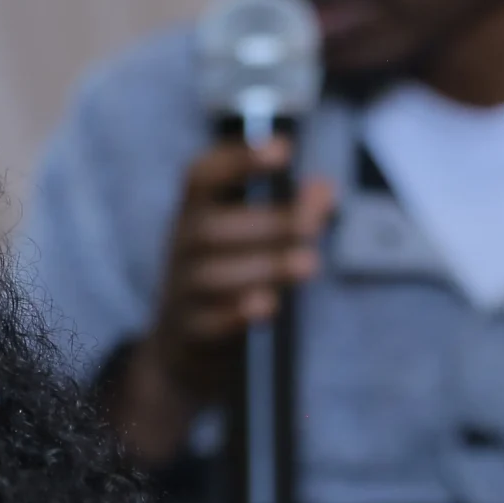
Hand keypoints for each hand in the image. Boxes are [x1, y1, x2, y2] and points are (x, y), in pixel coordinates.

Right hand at [113, 139, 334, 465]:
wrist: (180, 353)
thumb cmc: (225, 283)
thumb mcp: (247, 244)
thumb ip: (288, 214)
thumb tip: (324, 189)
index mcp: (193, 217)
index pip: (201, 178)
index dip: (238, 159)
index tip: (285, 149)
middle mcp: (181, 251)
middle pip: (210, 229)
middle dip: (266, 222)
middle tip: (313, 222)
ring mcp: (182, 294)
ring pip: (213, 276)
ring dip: (264, 266)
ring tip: (309, 262)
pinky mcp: (192, 335)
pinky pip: (210, 324)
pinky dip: (237, 314)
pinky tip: (268, 305)